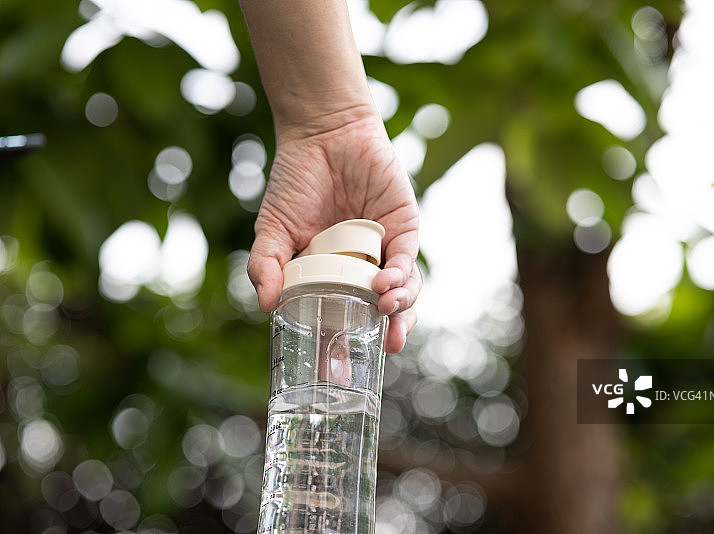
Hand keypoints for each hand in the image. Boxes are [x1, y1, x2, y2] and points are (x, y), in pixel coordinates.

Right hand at [247, 112, 420, 353]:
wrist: (321, 133)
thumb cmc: (296, 181)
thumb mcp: (273, 229)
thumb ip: (267, 265)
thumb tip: (265, 305)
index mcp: (338, 274)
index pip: (350, 315)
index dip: (350, 343)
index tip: (344, 373)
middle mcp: (367, 265)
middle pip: (387, 308)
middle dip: (392, 331)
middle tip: (386, 349)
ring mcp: (387, 246)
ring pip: (406, 287)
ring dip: (401, 305)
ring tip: (385, 311)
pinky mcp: (404, 223)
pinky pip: (408, 256)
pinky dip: (401, 274)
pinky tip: (386, 285)